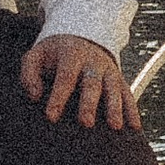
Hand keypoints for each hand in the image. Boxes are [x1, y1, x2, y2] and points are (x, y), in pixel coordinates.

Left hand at [20, 30, 140, 129]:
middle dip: (89, 103)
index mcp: (71, 55)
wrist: (80, 37)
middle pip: (92, 83)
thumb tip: (34, 96)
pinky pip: (128, 93)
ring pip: (114, 88)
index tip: (51, 117)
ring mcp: (109, 70)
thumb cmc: (53, 55)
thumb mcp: (36, 56)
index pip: (65, 76)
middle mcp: (93, 62)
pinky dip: (132, 109)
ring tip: (115, 127)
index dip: (58, 97)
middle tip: (86, 123)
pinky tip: (135, 127)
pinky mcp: (119, 79)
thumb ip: (29, 73)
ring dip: (115, 108)